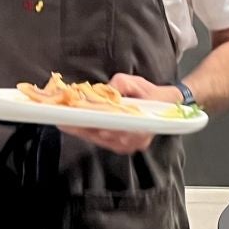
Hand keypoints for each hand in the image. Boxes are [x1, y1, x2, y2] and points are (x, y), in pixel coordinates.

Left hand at [63, 73, 180, 153]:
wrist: (169, 105)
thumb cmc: (151, 93)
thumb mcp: (135, 82)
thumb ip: (120, 84)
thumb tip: (104, 90)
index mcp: (138, 126)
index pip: (107, 126)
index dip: (87, 123)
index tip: (70, 119)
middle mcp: (131, 141)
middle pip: (98, 135)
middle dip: (79, 127)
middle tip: (59, 120)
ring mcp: (127, 146)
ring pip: (98, 139)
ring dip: (81, 130)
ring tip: (64, 121)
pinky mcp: (122, 147)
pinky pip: (101, 141)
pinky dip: (88, 132)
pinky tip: (76, 125)